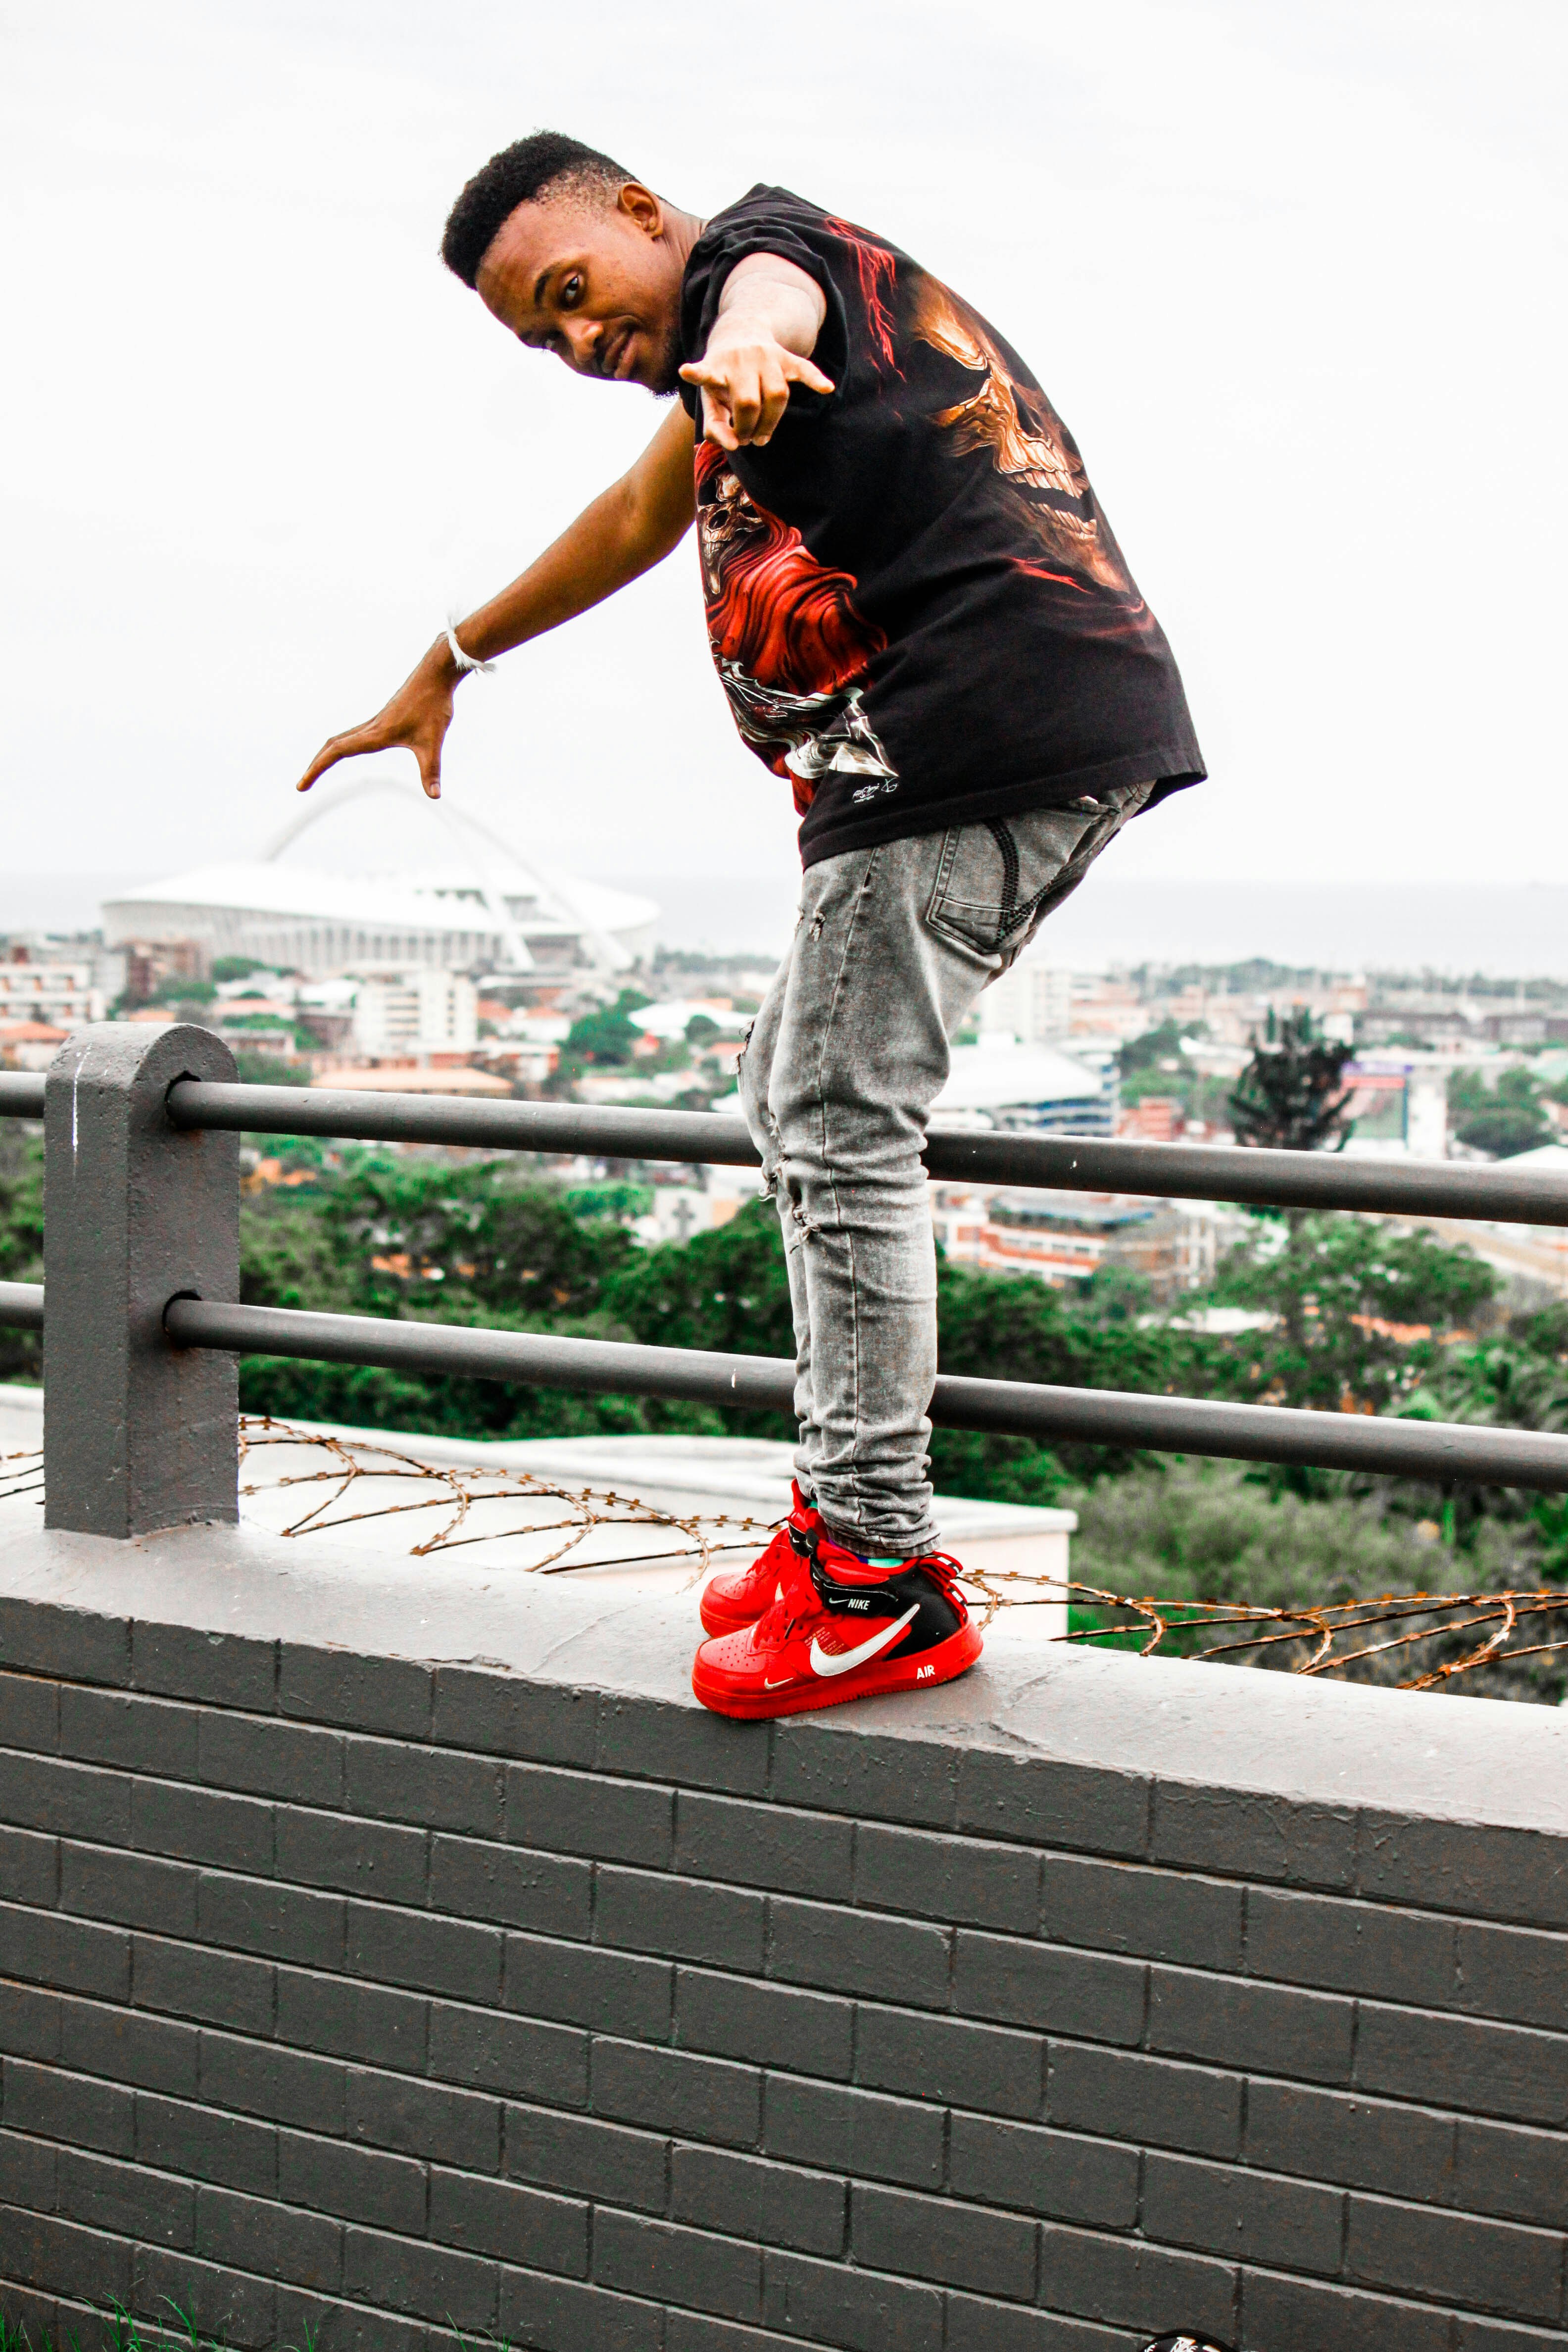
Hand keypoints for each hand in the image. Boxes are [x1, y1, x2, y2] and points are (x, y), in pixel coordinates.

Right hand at [295, 641, 458, 798]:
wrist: (436, 674)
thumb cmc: (434, 704)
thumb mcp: (433, 742)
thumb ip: (431, 770)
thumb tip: (434, 796)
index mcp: (376, 733)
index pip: (337, 751)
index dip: (317, 768)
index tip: (302, 785)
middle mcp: (371, 726)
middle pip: (333, 745)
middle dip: (316, 764)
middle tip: (303, 784)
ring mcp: (376, 721)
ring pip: (342, 737)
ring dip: (327, 754)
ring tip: (318, 768)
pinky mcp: (384, 718)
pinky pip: (355, 733)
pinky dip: (343, 744)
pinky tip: (349, 750)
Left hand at [679, 328, 833, 450]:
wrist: (740, 333)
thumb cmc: (723, 379)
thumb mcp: (710, 401)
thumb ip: (715, 428)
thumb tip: (735, 445)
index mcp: (716, 368)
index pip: (707, 374)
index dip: (698, 374)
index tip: (687, 370)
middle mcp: (740, 359)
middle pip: (749, 402)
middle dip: (748, 428)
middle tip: (745, 437)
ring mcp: (765, 356)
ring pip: (778, 395)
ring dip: (771, 423)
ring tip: (762, 435)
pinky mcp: (784, 356)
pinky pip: (803, 368)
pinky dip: (815, 379)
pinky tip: (827, 388)